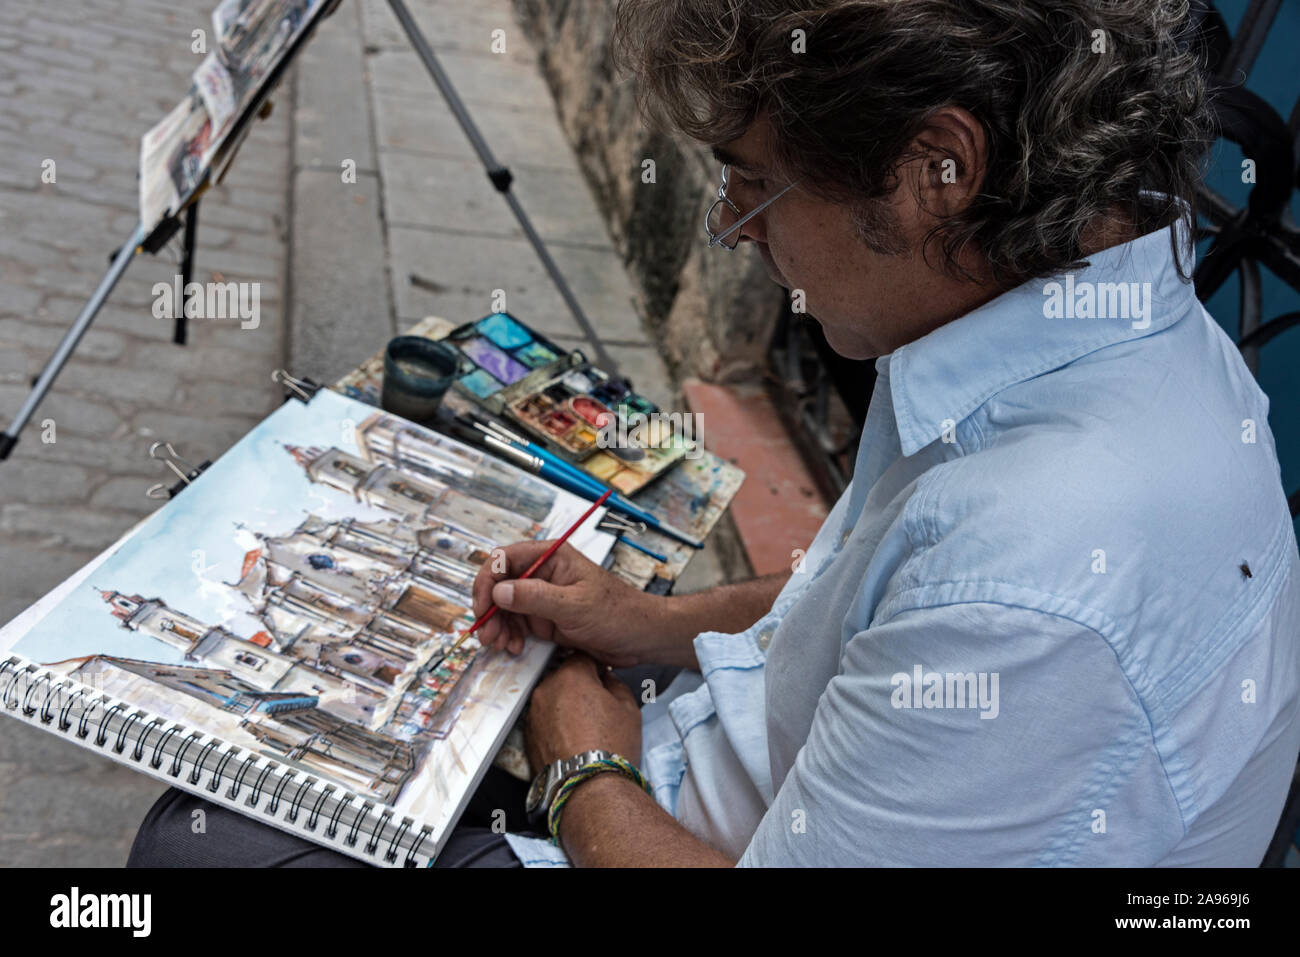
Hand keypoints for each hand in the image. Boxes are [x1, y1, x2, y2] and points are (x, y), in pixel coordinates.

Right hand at [470, 539, 659, 665]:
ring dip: (498, 626)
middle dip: (490, 609)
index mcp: (552, 557)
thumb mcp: (575, 605)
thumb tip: (500, 591)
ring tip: (501, 644)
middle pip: (500, 584)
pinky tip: (514, 647)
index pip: (505, 559)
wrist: (639, 637)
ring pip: (505, 607)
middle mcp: (543, 574)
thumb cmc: (618, 612)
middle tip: (487, 633)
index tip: (483, 606)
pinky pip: (517, 624)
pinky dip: (510, 636)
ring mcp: (543, 597)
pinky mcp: (545, 619)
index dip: (488, 581)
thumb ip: (535, 597)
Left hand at [526, 653, 641, 768]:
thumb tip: (607, 679)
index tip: (603, 678)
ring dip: (564, 705)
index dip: (596, 666)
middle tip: (596, 706)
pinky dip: (555, 724)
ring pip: (552, 698)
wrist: (589, 786)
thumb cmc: (611, 747)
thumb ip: (615, 683)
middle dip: (578, 686)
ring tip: (584, 727)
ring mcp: (533, 713)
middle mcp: (546, 689)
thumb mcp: (629, 707)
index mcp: (571, 676)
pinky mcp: (527, 735)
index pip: (582, 656)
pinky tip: (572, 739)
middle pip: (563, 677)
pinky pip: (543, 719)